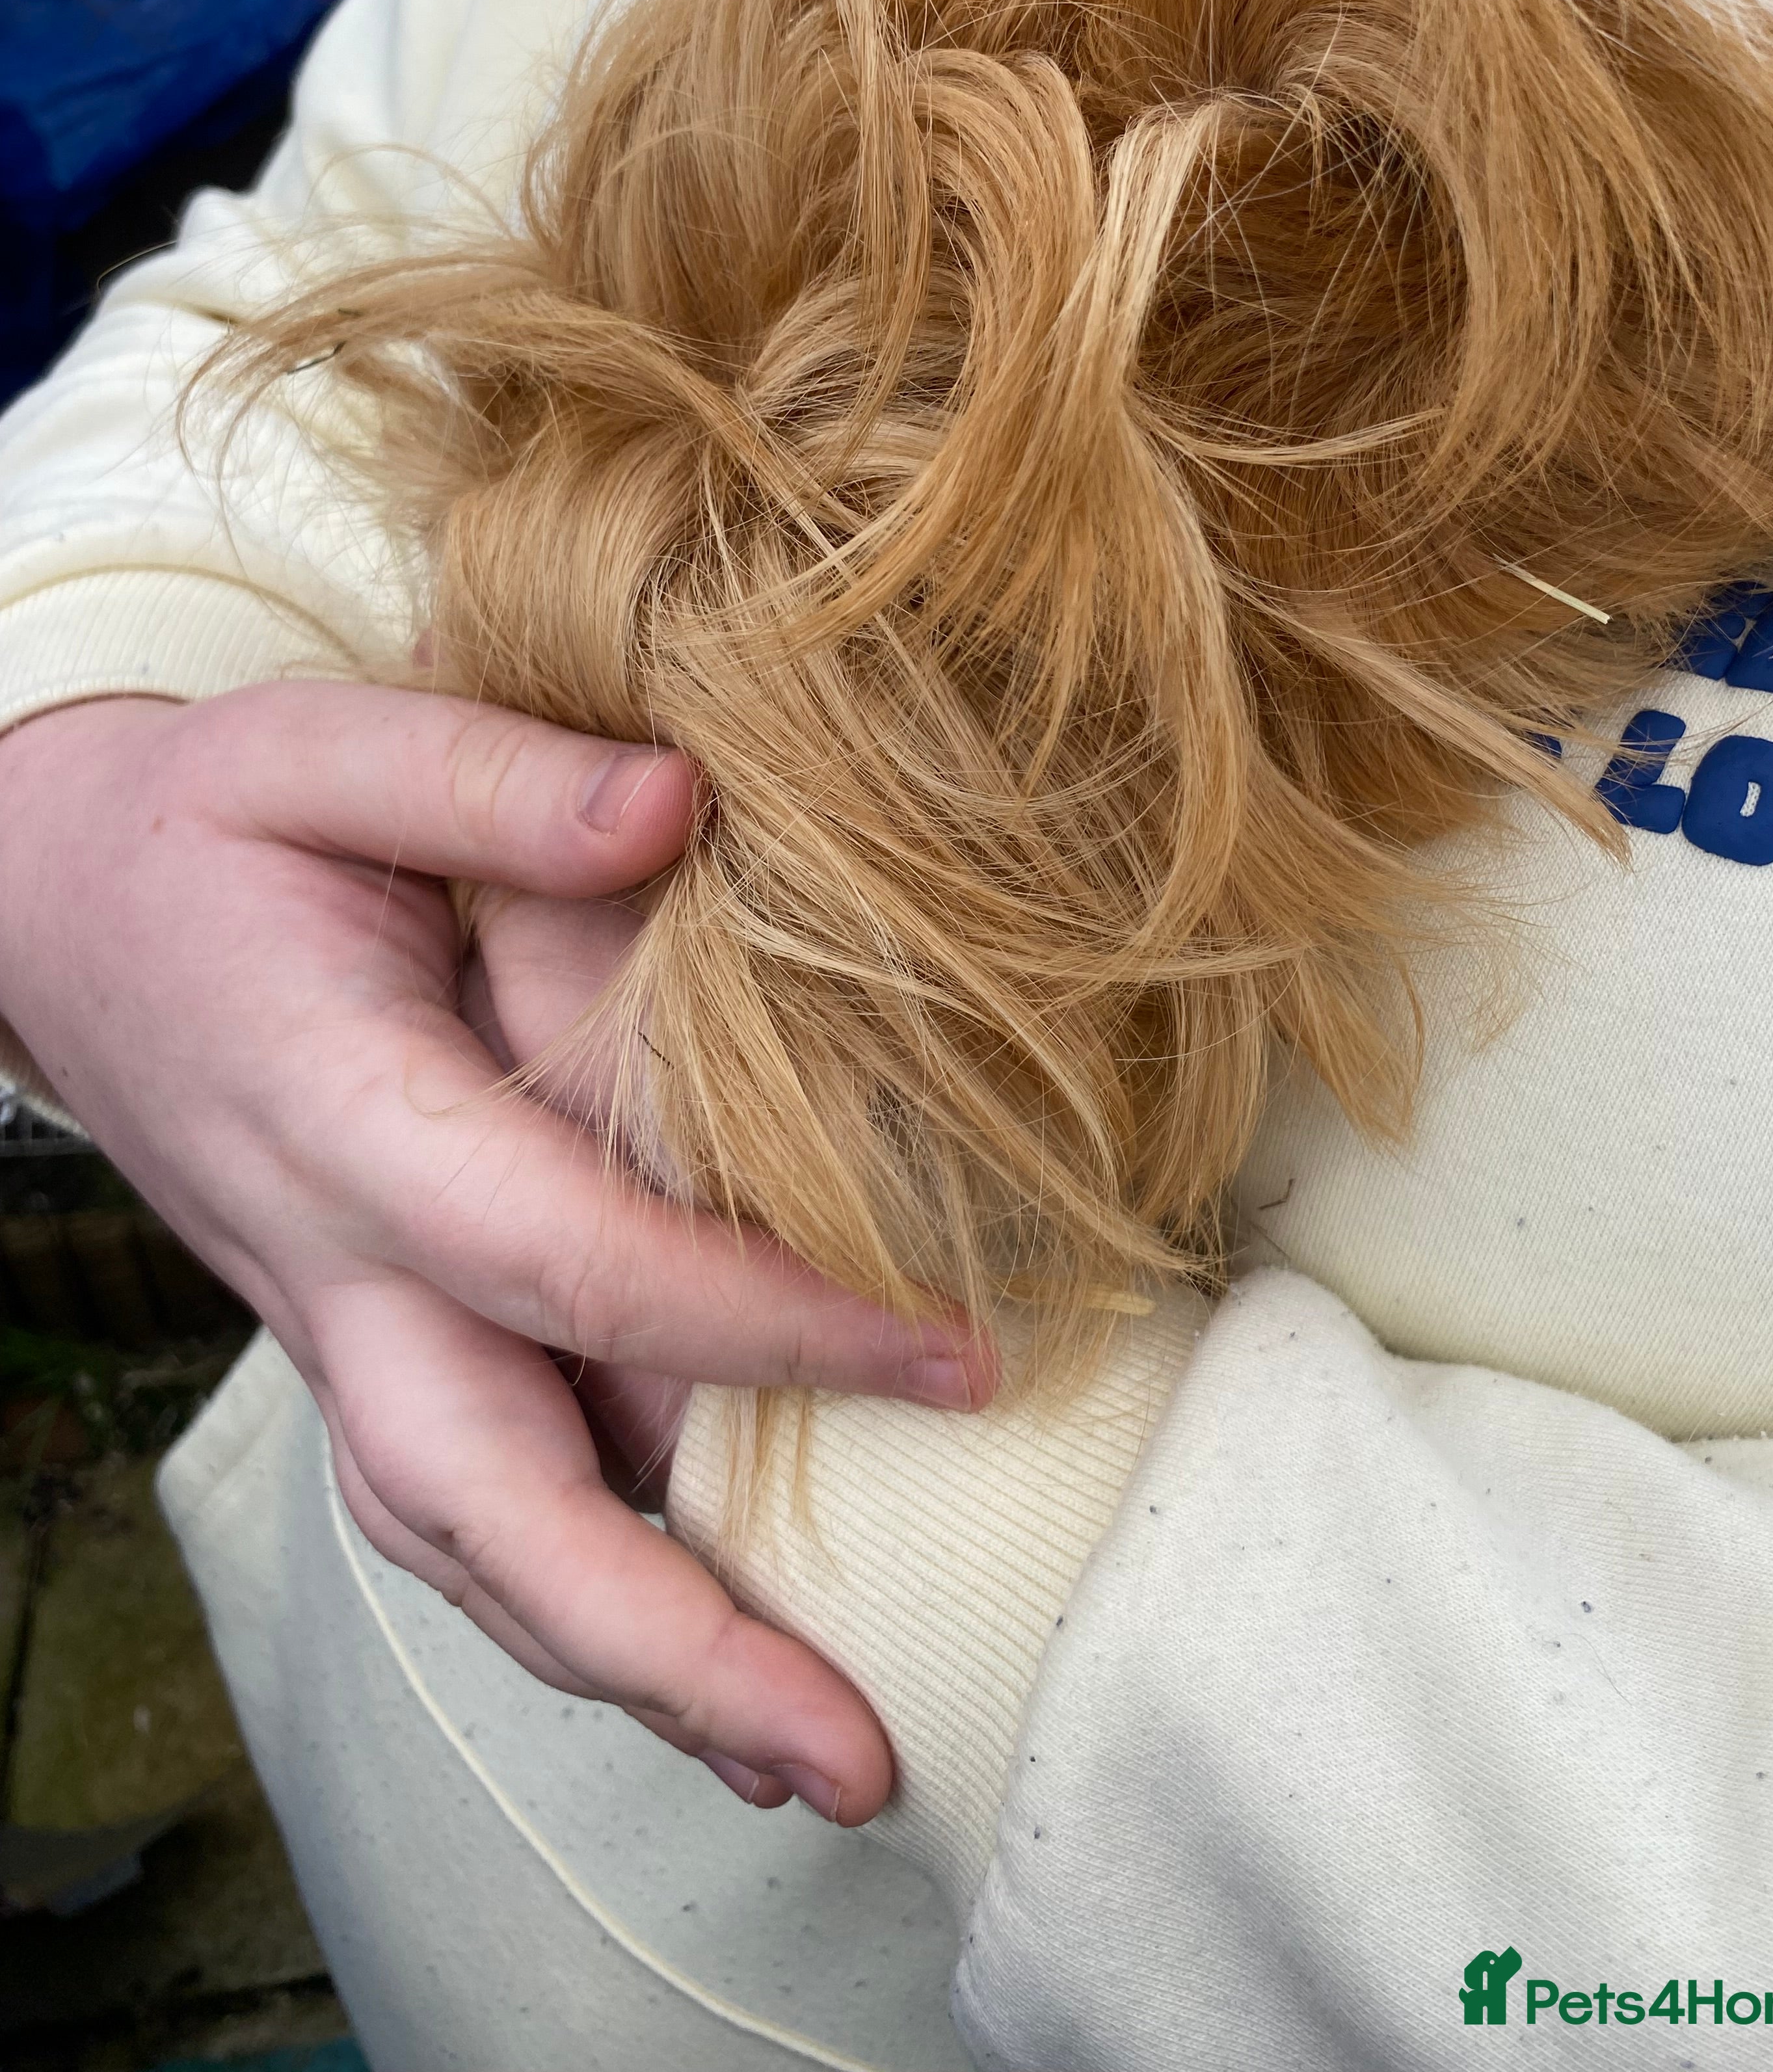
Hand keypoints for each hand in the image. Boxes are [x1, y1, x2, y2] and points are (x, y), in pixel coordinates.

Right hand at [0, 683, 993, 1821]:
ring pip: (467, 1547)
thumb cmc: (206, 826)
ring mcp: (341, 1327)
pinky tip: (699, 1655)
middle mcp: (335, 1267)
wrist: (56, 911)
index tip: (953, 1356)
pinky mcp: (367, 1340)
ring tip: (805, 1756)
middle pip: (483, 1504)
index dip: (760, 1321)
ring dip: (628, 1671)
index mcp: (339, 1119)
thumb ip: (491, 776)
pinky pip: (467, 1505)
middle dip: (664, 1645)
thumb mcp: (319, 746)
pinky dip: (578, 1601)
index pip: (566, 1258)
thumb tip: (680, 803)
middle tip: (850, 1756)